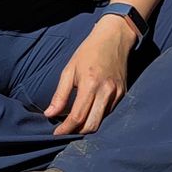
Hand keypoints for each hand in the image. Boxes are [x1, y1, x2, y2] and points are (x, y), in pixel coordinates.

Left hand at [45, 16, 136, 135]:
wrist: (114, 37)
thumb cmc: (88, 51)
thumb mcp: (69, 70)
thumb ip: (60, 95)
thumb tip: (49, 114)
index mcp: (90, 84)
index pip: (77, 116)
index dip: (66, 129)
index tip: (56, 133)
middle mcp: (106, 91)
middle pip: (91, 125)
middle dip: (77, 131)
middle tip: (65, 129)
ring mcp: (117, 93)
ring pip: (101, 121)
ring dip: (87, 125)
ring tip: (75, 120)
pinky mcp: (123, 93)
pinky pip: (108, 112)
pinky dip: (97, 115)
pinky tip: (89, 109)